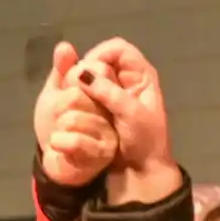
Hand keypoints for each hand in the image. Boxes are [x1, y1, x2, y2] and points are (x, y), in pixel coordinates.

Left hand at [33, 42, 117, 186]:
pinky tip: (60, 145)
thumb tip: (65, 46)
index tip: (67, 90)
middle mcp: (111, 107)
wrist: (53, 156)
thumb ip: (61, 71)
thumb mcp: (55, 92)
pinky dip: (59, 142)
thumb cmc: (56, 123)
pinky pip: (75, 140)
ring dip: (59, 127)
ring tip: (63, 133)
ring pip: (73, 118)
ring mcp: (109, 130)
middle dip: (60, 107)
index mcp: (103, 88)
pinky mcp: (103, 152)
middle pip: (76, 94)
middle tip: (63, 117)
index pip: (90, 69)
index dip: (70, 80)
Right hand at [75, 38, 174, 176]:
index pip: (118, 48)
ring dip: (81, 85)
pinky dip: (79, 98)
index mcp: (141, 75)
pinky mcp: (102, 109)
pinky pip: (87, 95)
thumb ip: (109, 92)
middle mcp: (127, 80)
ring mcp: (114, 95)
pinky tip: (75, 107)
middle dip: (87, 71)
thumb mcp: (130, 114)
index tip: (86, 72)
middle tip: (77, 88)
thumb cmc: (144, 142)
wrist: (143, 172)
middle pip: (101, 60)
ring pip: (91, 77)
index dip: (100, 55)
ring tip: (75, 98)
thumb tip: (82, 73)